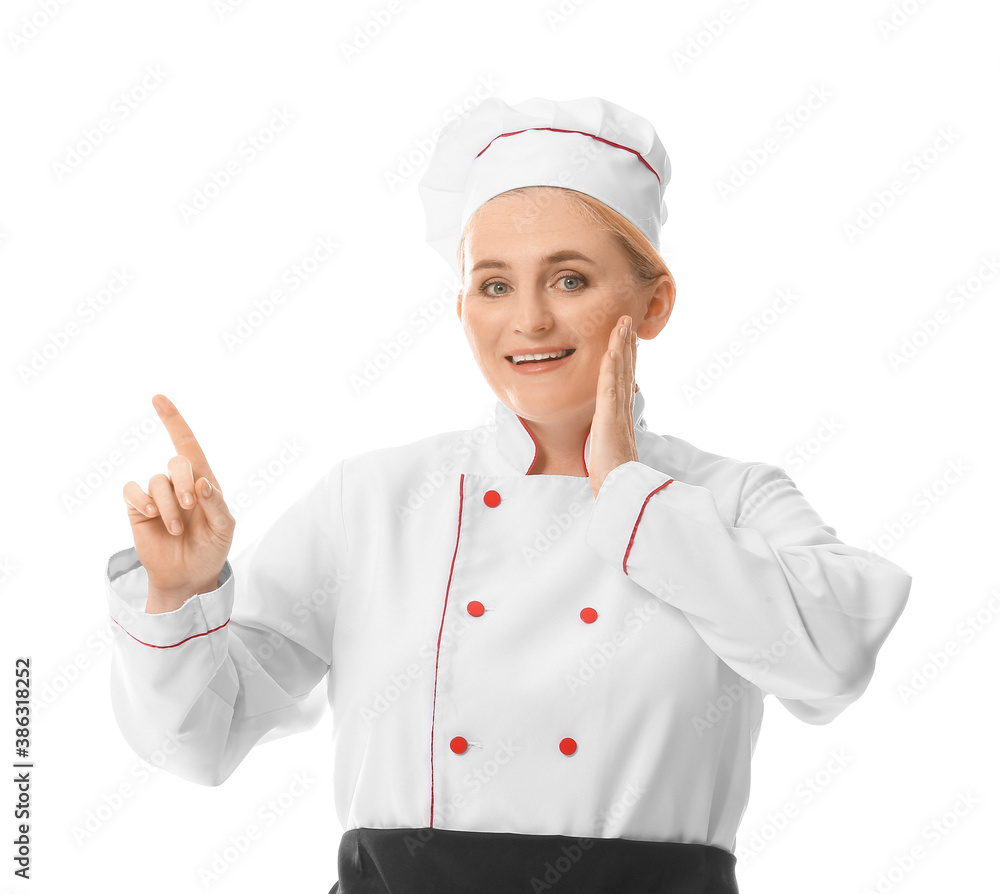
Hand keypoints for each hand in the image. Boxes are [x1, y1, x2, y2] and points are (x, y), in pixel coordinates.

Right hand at [122, 394, 234, 611]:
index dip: (174, 422)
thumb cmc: (211, 548)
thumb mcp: (224, 528)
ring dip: (168, 505)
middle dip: (184, 482)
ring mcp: (157, 495)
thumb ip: (216, 504)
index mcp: (204, 482)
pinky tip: (153, 516)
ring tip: (176, 528)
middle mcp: (179, 483)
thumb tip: (202, 483)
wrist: (188, 575)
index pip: (188, 446)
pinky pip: (132, 492)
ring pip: (157, 481)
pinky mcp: (138, 509)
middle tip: (190, 507)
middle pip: (177, 462)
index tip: (158, 398)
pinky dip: (143, 502)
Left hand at [589, 314, 638, 498]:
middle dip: (626, 345)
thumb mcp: (609, 453)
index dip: (626, 359)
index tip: (627, 341)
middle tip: (627, 323)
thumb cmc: (614, 478)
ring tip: (623, 325)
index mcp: (621, 417)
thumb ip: (609, 440)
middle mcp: (622, 411)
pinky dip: (611, 368)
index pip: (624, 381)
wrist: (620, 492)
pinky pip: (609, 388)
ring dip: (621, 347)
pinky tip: (611, 351)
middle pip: (625, 370)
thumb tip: (608, 438)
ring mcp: (617, 413)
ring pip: (620, 373)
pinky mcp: (609, 418)